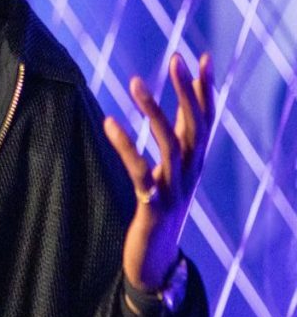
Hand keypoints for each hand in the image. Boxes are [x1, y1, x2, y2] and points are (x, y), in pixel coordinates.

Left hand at [103, 52, 214, 291]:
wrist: (157, 260)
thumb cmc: (160, 214)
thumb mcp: (172, 178)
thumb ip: (177, 148)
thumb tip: (179, 117)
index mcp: (196, 164)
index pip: (206, 119)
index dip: (205, 89)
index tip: (203, 56)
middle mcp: (191, 173)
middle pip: (195, 124)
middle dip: (186, 89)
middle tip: (175, 58)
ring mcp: (174, 189)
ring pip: (171, 143)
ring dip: (154, 110)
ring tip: (135, 82)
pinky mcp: (153, 205)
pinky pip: (140, 171)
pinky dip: (126, 146)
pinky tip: (110, 123)